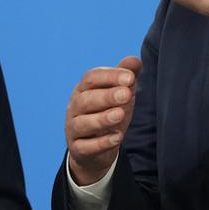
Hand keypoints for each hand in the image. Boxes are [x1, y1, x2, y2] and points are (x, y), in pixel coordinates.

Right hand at [65, 56, 142, 185]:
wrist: (94, 149)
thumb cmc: (107, 114)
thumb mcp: (118, 95)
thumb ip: (125, 77)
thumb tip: (135, 60)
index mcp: (83, 90)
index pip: (91, 78)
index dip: (110, 76)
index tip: (130, 77)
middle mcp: (74, 108)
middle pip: (86, 99)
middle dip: (106, 96)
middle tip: (126, 94)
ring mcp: (73, 129)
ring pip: (83, 123)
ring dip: (102, 119)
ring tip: (120, 115)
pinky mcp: (78, 149)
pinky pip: (85, 146)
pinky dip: (100, 143)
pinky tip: (117, 138)